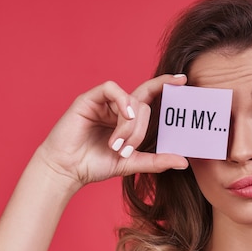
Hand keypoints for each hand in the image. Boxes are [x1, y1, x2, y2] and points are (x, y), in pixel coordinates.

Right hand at [37, 74, 188, 187]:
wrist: (67, 170)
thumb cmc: (95, 165)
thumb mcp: (132, 162)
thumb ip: (157, 161)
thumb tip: (184, 161)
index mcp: (127, 118)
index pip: (149, 96)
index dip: (165, 85)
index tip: (183, 80)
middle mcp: (116, 107)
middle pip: (142, 106)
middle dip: (138, 131)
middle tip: (125, 150)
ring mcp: (103, 102)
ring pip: (129, 101)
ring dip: (128, 126)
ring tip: (116, 145)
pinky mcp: (88, 99)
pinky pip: (111, 89)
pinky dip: (121, 101)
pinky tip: (123, 116)